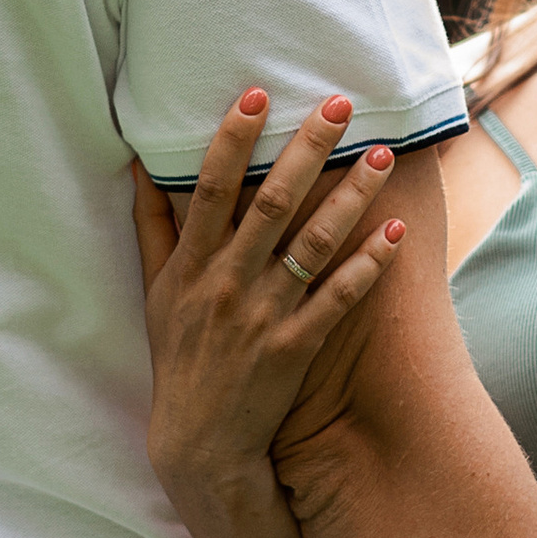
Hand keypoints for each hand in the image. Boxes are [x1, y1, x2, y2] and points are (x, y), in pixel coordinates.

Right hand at [130, 88, 406, 509]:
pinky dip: (368, 263)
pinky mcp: (296, 347)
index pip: (210, 189)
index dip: (233, 138)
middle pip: (272, 203)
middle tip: (342, 105)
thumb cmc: (177, 358)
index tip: (257, 94)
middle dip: (309, 148)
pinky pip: (338, 297)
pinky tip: (396, 229)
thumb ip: (152, 227)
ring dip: (352, 195)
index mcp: (190, 265)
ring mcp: (263, 315)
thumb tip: (140, 166)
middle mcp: (226, 283)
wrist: (199, 443)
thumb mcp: (153, 292)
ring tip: (382, 154)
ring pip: (314, 243)